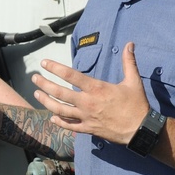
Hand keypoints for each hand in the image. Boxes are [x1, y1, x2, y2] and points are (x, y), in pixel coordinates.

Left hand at [31, 42, 150, 144]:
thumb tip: (130, 44)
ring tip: (36, 94)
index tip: (44, 63)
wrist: (140, 130)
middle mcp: (88, 103)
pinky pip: (70, 126)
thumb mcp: (133, 81)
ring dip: (46, 102)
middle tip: (34, 78)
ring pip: (60, 110)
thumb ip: (128, 62)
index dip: (55, 68)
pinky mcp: (88, 129)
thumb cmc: (137, 105)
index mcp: (97, 89)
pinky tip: (52, 117)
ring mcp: (86, 117)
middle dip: (45, 84)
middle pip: (60, 93)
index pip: (71, 75)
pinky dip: (60, 122)